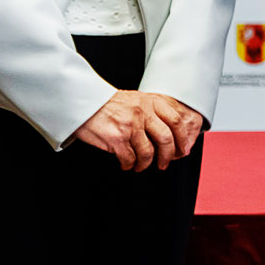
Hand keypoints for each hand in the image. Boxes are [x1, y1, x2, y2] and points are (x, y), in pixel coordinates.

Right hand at [73, 90, 201, 171]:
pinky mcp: (117, 139)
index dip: (182, 138)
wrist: (82, 101)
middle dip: (167, 156)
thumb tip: (168, 131)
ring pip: (148, 153)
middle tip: (164, 163)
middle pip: (166, 139)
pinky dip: (129, 164)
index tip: (183, 148)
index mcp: (149, 102)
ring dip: (145, 164)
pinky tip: (126, 164)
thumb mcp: (134, 98)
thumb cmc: (106, 102)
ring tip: (140, 165)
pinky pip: (129, 158)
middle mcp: (142, 113)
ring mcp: (130, 126)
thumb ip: (150, 110)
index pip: (175, 120)